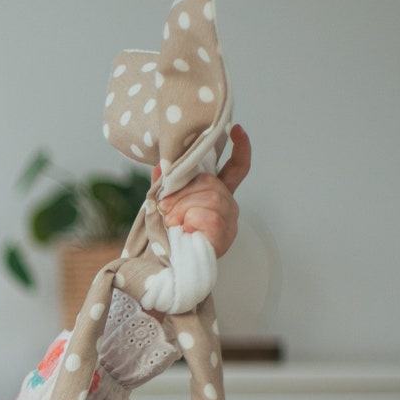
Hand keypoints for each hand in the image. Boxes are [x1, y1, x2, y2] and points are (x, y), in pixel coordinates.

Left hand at [150, 123, 251, 257]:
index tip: (237, 129)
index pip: (237, 167)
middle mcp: (228, 206)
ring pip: (209, 196)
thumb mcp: (163, 205)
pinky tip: (186, 231)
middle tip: (167, 209)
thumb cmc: (166, 239)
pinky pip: (208, 216)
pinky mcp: (225, 236)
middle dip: (181, 193)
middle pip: (210, 181)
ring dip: (183, 208)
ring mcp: (229, 221)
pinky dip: (190, 221)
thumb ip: (165, 185)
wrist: (164, 270)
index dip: (240, 148)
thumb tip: (159, 166)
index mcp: (216, 195)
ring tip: (174, 223)